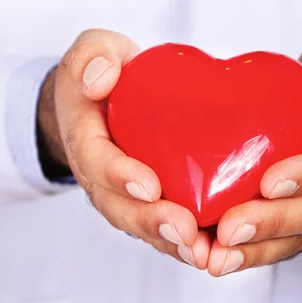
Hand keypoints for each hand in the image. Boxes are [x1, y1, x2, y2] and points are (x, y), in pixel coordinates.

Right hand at [37, 29, 210, 269]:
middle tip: (185, 232)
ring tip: (204, 252)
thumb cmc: (102, 72)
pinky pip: (163, 220)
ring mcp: (123, 189)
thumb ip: (92, 56)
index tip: (149, 186)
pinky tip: (216, 248)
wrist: (101, 91)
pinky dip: (186, 238)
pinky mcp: (148, 193)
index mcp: (85, 137)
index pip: (96, 162)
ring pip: (143, 223)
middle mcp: (100, 173)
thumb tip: (101, 78)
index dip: (120, 176)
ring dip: (172, 241)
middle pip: (120, 207)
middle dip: (152, 223)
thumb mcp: (92, 50)